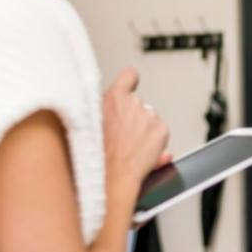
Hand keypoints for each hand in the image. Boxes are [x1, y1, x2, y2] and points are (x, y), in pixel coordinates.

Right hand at [102, 67, 169, 190]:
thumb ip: (106, 111)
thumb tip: (113, 107)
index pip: (129, 76)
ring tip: (130, 149)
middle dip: (133, 118)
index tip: (131, 84)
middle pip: (138, 105)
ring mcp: (149, 116)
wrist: (109, 175)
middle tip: (123, 138)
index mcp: (112, 98)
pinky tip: (142, 153)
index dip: (131, 81)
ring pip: (150, 121)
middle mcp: (133, 102)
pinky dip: (155, 143)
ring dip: (144, 132)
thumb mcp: (89, 124)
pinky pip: (160, 134)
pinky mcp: (161, 129)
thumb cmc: (96, 154)